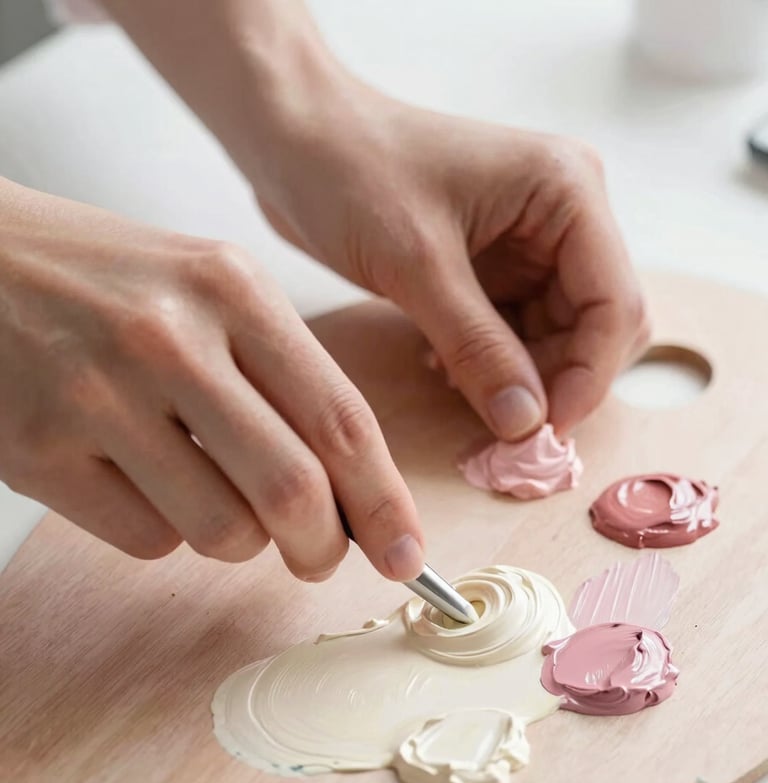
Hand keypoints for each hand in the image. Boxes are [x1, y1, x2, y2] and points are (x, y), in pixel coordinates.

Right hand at [0, 178, 423, 579]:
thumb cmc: (108, 279)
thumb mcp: (209, 290)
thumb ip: (281, 378)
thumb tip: (346, 491)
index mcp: (233, 290)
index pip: (341, 419)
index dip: (384, 501)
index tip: (406, 554)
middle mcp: (171, 339)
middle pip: (293, 489)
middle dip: (324, 547)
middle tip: (321, 558)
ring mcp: (98, 395)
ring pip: (222, 530)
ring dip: (239, 541)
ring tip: (215, 499)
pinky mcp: (37, 449)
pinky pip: (145, 540)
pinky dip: (165, 533)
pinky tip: (143, 485)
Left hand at [254, 88, 649, 438]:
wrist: (295, 141)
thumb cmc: (352, 172)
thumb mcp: (417, 265)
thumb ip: (477, 347)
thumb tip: (526, 424)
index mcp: (566, 193)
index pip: (614, 305)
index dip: (588, 378)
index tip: (542, 432)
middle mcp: (561, 216)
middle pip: (594, 326)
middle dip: (554, 381)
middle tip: (501, 425)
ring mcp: (528, 243)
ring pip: (554, 337)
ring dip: (516, 376)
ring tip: (456, 384)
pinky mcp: (492, 266)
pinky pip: (513, 333)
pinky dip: (488, 361)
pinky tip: (442, 364)